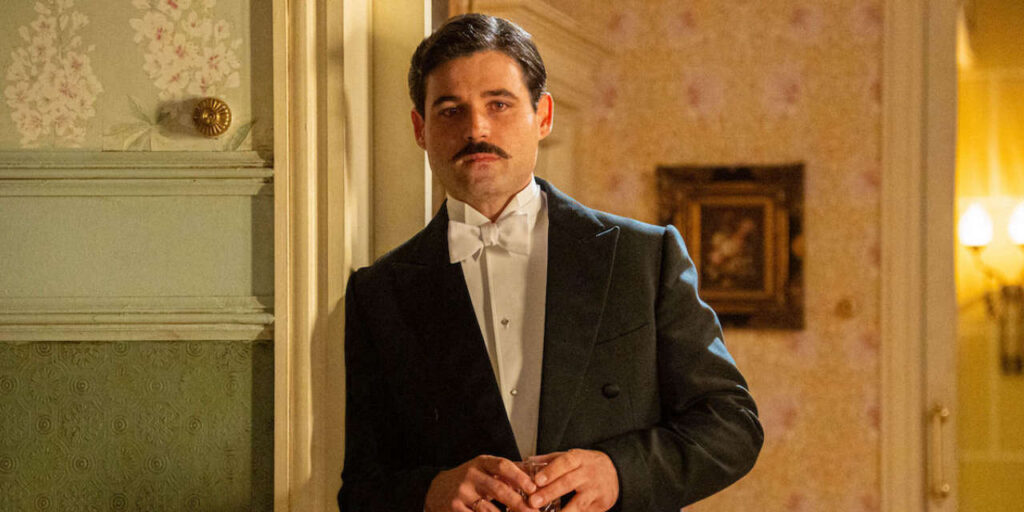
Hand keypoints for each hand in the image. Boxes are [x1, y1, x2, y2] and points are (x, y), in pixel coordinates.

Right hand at [425, 455, 539, 511]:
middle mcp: (471, 475)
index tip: (533, 488)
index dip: (519, 476)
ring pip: (489, 509)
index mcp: (481, 463)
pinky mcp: (455, 508)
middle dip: (518, 503)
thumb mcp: (485, 470)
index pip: (502, 465)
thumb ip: (508, 472)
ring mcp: (462, 493)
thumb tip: (537, 476)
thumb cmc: (469, 480)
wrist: (437, 489)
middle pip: (498, 489)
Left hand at [527, 449, 618, 511]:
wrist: (615, 471)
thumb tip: (527, 461)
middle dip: (550, 493)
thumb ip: (550, 460)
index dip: (551, 472)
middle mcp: (588, 474)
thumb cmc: (586, 464)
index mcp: (579, 459)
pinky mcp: (601, 504)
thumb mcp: (571, 456)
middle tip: (533, 501)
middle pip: (568, 483)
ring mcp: (596, 490)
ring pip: (579, 503)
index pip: (564, 463)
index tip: (537, 481)